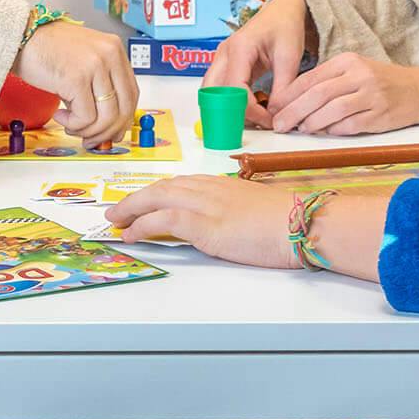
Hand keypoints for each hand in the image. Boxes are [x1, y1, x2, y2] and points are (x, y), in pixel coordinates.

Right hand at [13, 20, 137, 145]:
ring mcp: (95, 66)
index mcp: (114, 49)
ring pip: (106, 117)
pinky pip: (85, 118)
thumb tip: (109, 122)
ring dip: (87, 131)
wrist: (21, 36)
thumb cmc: (47, 48)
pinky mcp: (77, 79)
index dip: (123, 118)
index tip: (113, 131)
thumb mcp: (84, 59)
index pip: (132, 93)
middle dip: (107, 132)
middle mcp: (109, 55)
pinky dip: (72, 125)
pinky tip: (59, 116)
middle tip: (92, 140)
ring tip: (70, 126)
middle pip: (123, 108)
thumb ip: (100, 83)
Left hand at [105, 176, 298, 269]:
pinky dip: (141, 225)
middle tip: (117, 210)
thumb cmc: (288, 221)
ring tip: (116, 222)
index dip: (156, 193)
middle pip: (161, 188)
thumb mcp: (254, 210)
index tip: (142, 201)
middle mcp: (208, 188)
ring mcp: (205, 204)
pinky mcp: (204, 223)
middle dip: (135, 199)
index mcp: (221, 184)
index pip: (179, 184)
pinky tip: (131, 234)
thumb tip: (223, 224)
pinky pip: (163, 220)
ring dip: (131, 210)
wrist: (302, 223)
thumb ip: (233, 211)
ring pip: (156, 199)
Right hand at [204, 0, 313, 124]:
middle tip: (255, 125)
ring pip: (211, 92)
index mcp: (240, 48)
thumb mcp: (290, 57)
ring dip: (227, 109)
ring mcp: (221, 59)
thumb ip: (283, 87)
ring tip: (252, 120)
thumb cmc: (285, 28)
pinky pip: (218, 88)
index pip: (235, 88)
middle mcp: (224, 53)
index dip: (250, 110)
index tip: (269, 120)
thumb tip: (276, 115)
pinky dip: (229, 102)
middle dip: (231, 113)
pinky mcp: (224, 65)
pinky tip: (249, 110)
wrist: (281, 12)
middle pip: (213, 92)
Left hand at [267, 53, 418, 135]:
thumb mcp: (353, 71)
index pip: (311, 77)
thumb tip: (292, 103)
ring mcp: (371, 95)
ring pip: (332, 110)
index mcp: (348, 61)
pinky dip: (332, 130)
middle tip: (279, 124)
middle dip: (294, 111)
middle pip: (318, 94)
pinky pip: (349, 125)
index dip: (289, 95)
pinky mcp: (379, 115)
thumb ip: (326, 82)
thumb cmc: (379, 81)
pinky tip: (323, 132)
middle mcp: (359, 75)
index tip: (274, 108)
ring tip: (299, 130)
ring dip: (311, 123)